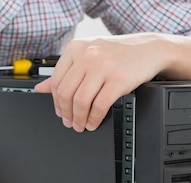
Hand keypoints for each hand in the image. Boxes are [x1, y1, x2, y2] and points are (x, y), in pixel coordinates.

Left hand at [34, 34, 163, 132]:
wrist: (149, 49)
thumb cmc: (118, 54)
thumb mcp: (88, 56)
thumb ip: (65, 72)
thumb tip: (40, 88)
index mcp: (76, 48)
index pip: (57, 81)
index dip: (56, 102)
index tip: (60, 112)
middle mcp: (88, 55)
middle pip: (66, 93)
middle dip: (66, 113)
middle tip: (69, 123)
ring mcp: (104, 67)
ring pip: (81, 101)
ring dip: (79, 119)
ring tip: (81, 125)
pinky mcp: (118, 80)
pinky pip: (100, 106)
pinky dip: (94, 119)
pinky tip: (93, 122)